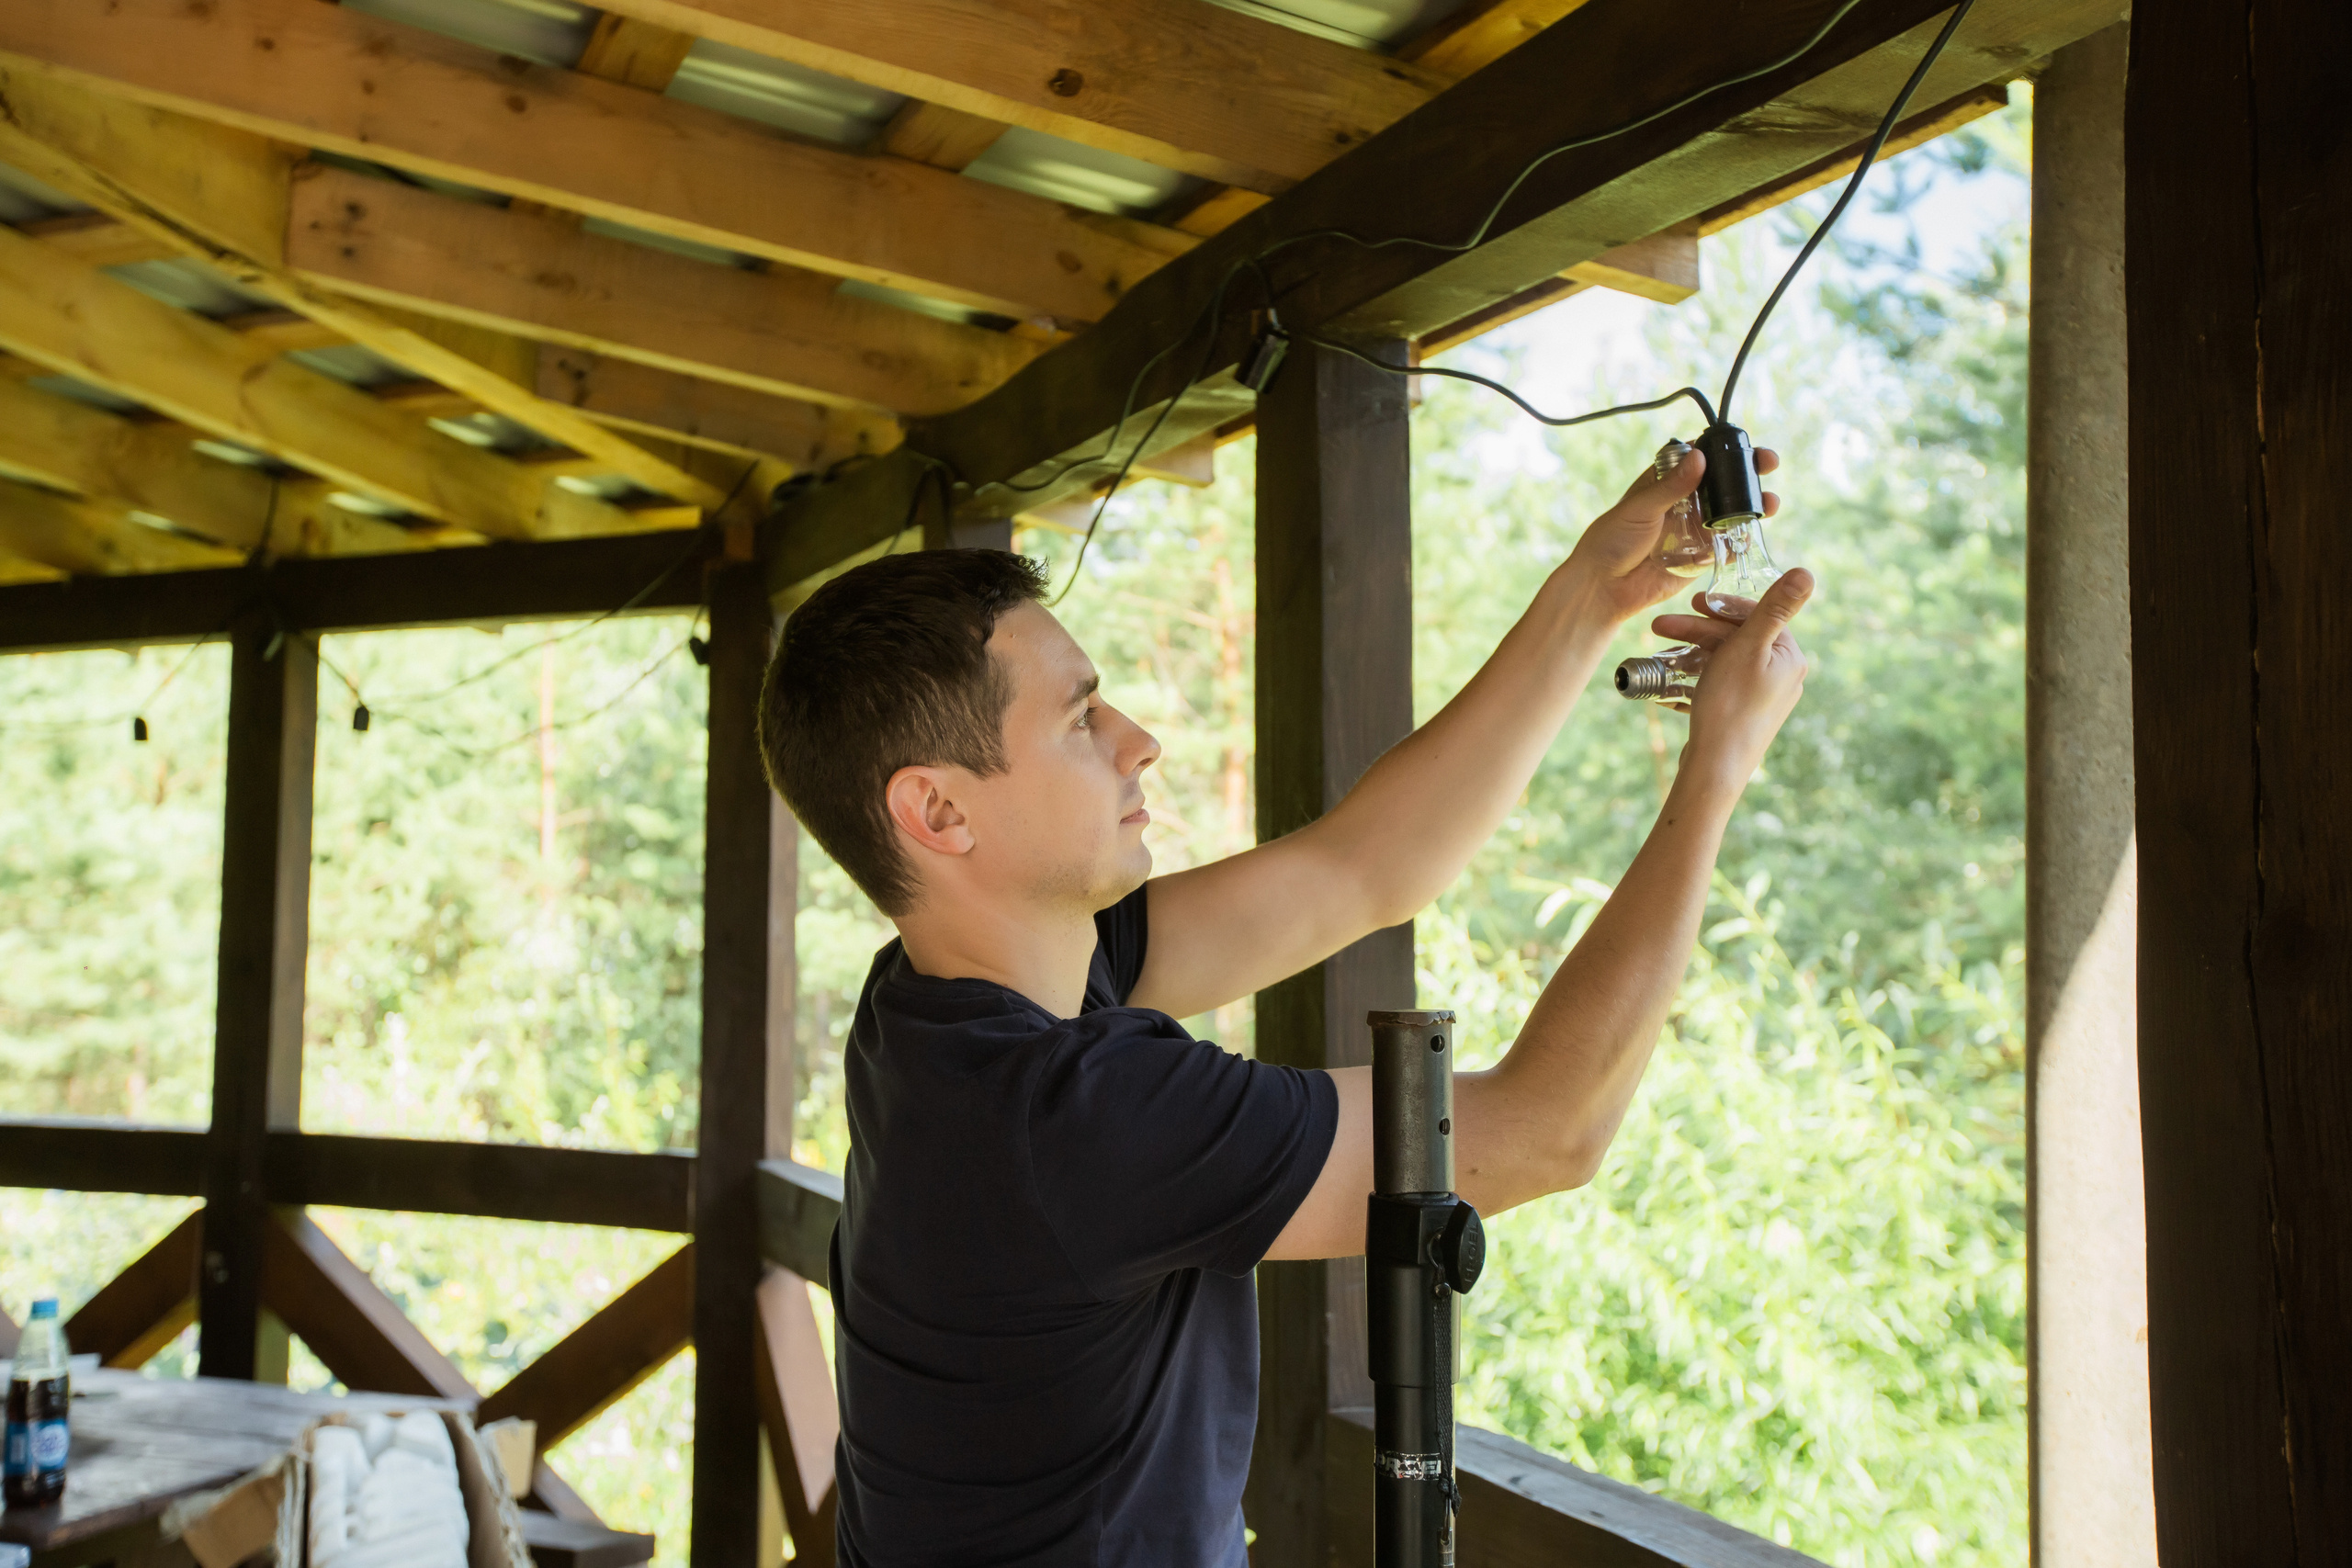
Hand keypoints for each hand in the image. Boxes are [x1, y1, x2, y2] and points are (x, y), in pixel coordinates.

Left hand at [1558, 444, 1780, 624]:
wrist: (1603, 587)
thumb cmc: (1610, 541)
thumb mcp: (1639, 508)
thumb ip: (1670, 487)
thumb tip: (1699, 457)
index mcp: (1666, 483)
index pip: (1701, 458)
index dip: (1725, 450)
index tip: (1747, 445)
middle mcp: (1683, 504)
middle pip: (1722, 484)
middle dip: (1747, 477)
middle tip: (1768, 466)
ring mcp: (1693, 531)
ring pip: (1729, 515)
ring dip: (1750, 508)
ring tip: (1768, 505)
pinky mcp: (1698, 558)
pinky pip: (1725, 549)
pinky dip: (1739, 544)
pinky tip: (1750, 540)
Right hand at [1650, 568, 1812, 786]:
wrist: (1716, 767)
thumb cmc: (1730, 706)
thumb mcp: (1749, 647)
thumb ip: (1775, 608)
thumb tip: (1807, 573)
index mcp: (1790, 657)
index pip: (1757, 616)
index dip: (1722, 607)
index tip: (1691, 603)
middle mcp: (1784, 676)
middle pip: (1739, 638)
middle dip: (1698, 630)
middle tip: (1660, 627)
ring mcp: (1765, 697)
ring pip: (1728, 660)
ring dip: (1693, 651)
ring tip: (1660, 652)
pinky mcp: (1746, 714)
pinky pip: (1723, 682)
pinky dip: (1699, 674)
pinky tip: (1674, 679)